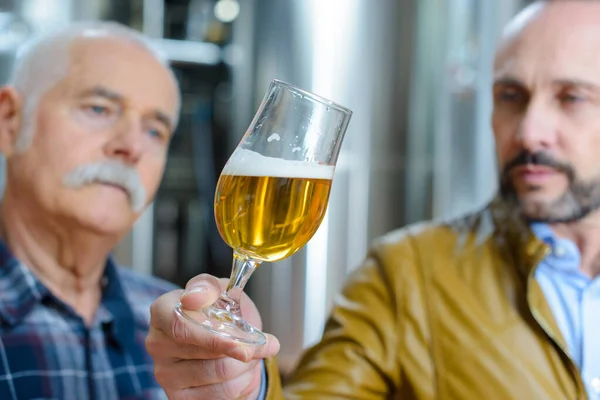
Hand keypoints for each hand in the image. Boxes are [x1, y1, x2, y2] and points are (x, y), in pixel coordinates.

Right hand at [146, 274, 279, 398]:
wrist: (226, 343)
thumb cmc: (220, 313)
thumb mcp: (220, 291)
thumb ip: (210, 288)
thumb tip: (194, 297)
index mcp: (163, 311)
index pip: (182, 325)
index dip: (213, 336)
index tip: (242, 342)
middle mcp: (157, 343)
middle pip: (208, 352)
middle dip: (245, 348)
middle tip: (264, 345)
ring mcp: (165, 373)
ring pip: (219, 373)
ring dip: (246, 365)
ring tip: (249, 355)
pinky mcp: (178, 397)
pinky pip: (221, 393)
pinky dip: (241, 382)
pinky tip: (240, 372)